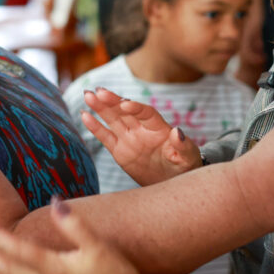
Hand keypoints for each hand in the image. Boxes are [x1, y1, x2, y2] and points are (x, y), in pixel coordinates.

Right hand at [82, 88, 200, 185]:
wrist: (173, 182)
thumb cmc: (185, 166)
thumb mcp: (188, 157)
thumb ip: (183, 145)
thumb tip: (177, 132)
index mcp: (159, 128)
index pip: (146, 113)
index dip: (136, 108)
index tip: (125, 104)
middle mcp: (142, 129)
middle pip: (125, 112)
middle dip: (112, 101)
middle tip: (99, 92)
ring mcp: (129, 138)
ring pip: (112, 120)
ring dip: (100, 107)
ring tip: (88, 95)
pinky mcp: (120, 151)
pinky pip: (106, 137)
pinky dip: (95, 127)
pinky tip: (84, 115)